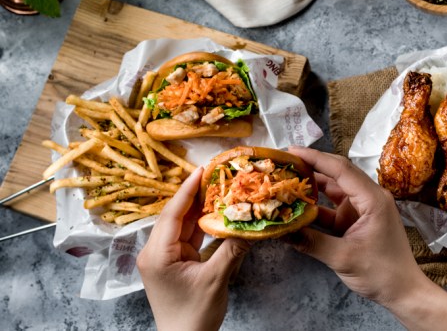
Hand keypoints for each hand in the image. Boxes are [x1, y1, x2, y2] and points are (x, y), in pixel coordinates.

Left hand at [137, 167, 249, 330]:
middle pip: (176, 215)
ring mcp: (165, 256)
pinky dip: (203, 224)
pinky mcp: (175, 261)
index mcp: (158, 254)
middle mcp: (156, 251)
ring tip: (219, 187)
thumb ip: (232, 249)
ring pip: (184, 224)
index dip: (187, 191)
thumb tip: (251, 226)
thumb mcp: (215, 280)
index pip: (172, 214)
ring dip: (200, 208)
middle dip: (195, 195)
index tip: (201, 171)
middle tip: (214, 174)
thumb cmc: (193, 316)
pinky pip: (189, 236)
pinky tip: (217, 211)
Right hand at [287, 147, 446, 330]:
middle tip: (285, 161)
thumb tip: (280, 230)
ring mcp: (362, 208)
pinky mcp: (355, 220)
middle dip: (311, 165)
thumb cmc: (382, 273)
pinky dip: (315, 206)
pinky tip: (297, 206)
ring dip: (311, 185)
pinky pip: (332, 207)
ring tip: (287, 179)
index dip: (315, 158)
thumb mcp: (343, 257)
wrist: (403, 292)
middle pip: (337, 173)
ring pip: (333, 189)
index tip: (291, 151)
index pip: (340, 169)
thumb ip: (310, 241)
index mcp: (372, 199)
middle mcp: (368, 197)